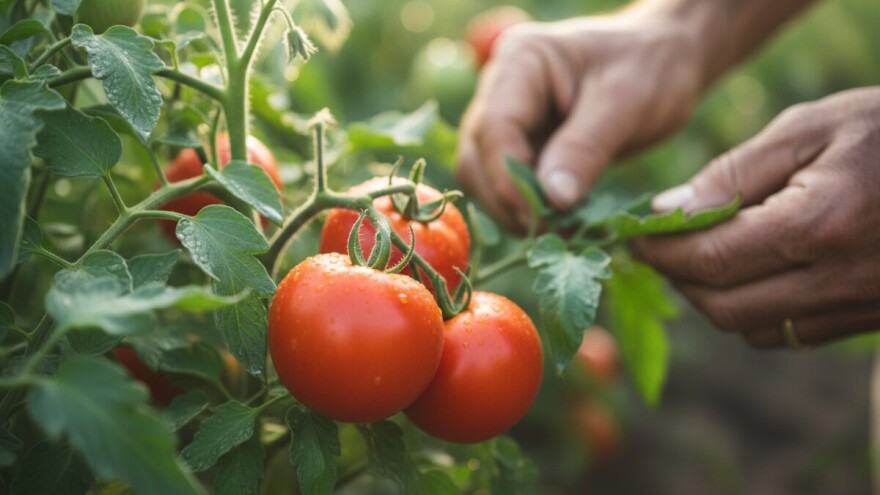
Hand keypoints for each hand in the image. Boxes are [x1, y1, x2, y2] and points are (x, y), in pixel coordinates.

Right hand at [456, 11, 704, 230]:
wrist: (666, 59)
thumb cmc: (650, 65)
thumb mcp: (626, 101)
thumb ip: (585, 148)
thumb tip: (553, 201)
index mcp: (521, 61)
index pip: (494, 127)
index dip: (509, 178)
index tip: (540, 217)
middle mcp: (501, 88)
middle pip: (477, 156)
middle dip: (506, 200)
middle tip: (549, 234)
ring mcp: (507, 119)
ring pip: (483, 176)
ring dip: (511, 211)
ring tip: (557, 233)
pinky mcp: (521, 146)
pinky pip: (506, 185)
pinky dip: (525, 210)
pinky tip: (559, 226)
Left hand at [634, 87, 879, 348]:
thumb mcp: (809, 129)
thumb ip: (733, 174)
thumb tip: (667, 211)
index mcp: (820, 225)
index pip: (712, 259)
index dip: (661, 251)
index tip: (633, 234)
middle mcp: (839, 279)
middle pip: (723, 306)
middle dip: (679, 277)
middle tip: (660, 244)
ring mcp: (857, 306)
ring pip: (751, 328)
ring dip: (712, 297)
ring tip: (700, 254)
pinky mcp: (867, 319)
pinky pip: (788, 334)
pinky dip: (752, 310)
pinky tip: (749, 271)